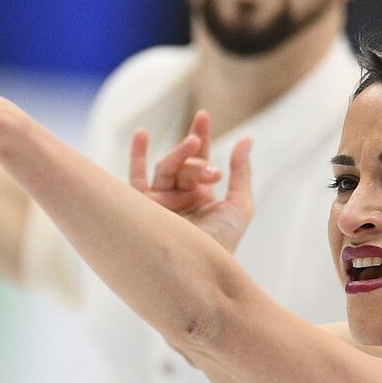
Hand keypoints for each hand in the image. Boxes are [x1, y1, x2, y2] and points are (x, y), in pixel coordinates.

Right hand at [129, 110, 252, 253]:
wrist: (202, 267)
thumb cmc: (224, 242)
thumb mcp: (240, 205)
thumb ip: (241, 171)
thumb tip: (246, 138)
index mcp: (200, 195)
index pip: (199, 160)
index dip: (200, 137)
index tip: (203, 116)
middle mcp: (178, 196)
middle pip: (183, 163)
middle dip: (196, 155)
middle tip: (206, 155)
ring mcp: (160, 202)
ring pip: (165, 168)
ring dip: (178, 154)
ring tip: (192, 143)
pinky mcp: (143, 208)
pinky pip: (135, 179)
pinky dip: (137, 156)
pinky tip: (142, 134)